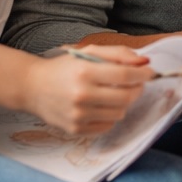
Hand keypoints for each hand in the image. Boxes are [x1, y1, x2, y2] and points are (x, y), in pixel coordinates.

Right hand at [20, 45, 152, 135]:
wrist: (32, 87)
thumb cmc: (64, 68)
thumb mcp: (89, 52)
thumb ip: (118, 54)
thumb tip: (145, 62)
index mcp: (84, 72)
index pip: (124, 76)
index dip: (143, 75)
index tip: (149, 73)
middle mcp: (81, 95)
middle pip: (126, 97)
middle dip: (136, 89)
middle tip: (135, 83)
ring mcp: (77, 115)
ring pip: (119, 114)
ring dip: (123, 103)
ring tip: (114, 94)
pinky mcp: (75, 129)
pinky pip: (107, 127)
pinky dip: (110, 117)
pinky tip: (102, 106)